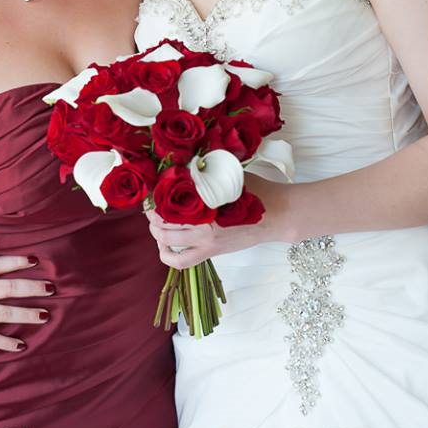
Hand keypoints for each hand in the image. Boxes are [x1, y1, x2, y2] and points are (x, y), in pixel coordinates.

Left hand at [145, 175, 295, 267]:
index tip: (152, 189)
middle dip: (152, 214)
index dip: (155, 196)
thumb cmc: (256, 192)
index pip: (170, 202)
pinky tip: (165, 243)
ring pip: (168, 243)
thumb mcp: (230, 177)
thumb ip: (206, 175)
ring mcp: (207, 243)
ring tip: (155, 223)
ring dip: (157, 233)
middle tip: (150, 205)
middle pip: (163, 223)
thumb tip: (182, 166)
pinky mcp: (212, 253)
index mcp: (208, 205)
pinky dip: (167, 254)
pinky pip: (181, 262)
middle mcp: (205, 227)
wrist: (277, 215)